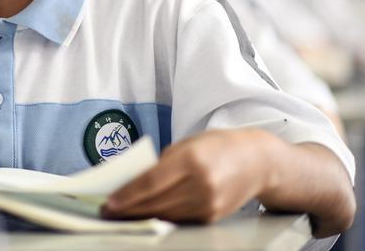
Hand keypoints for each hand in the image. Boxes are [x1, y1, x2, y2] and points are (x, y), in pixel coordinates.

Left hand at [101, 129, 272, 223]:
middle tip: (107, 211)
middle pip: (156, 202)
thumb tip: (133, 182)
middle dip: (129, 209)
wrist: (257, 162)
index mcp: (191, 159)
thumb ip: (162, 163)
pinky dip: (160, 217)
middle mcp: (201, 184)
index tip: (109, 202)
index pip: (151, 182)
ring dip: (141, 216)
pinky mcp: (212, 217)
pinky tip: (145, 215)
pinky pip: (179, 219)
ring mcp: (208, 203)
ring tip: (121, 214)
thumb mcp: (187, 145)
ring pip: (166, 215)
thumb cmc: (217, 147)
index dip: (128, 194)